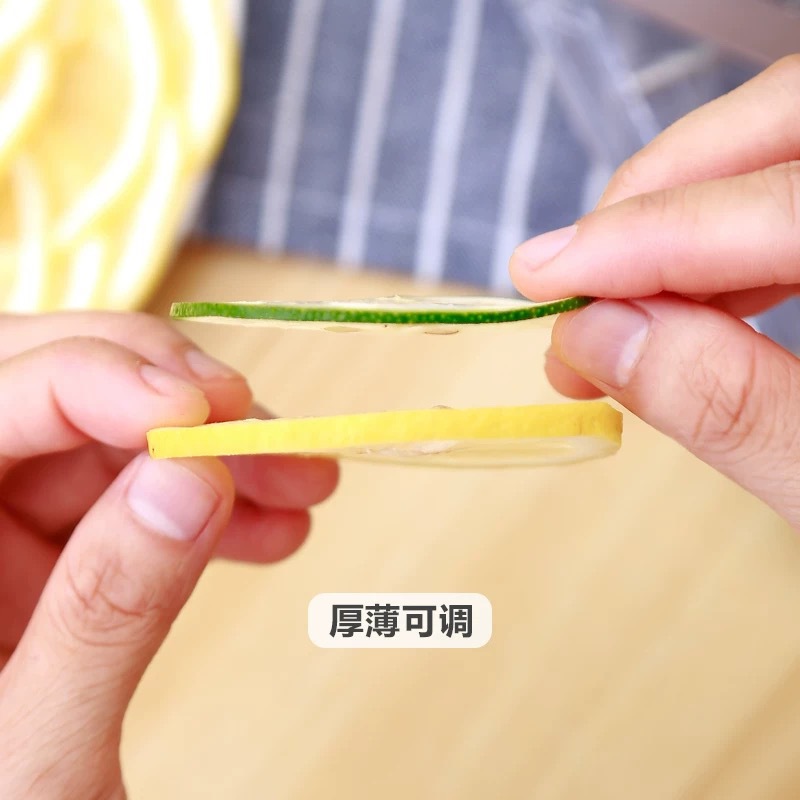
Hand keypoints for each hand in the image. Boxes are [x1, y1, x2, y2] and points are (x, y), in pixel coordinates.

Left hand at [0, 311, 337, 797]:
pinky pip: (143, 498)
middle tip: (261, 428)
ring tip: (303, 482)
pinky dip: (219, 504)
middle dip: (175, 402)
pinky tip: (278, 526)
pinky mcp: (65, 556)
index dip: (95, 382)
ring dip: (221, 454)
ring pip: (119, 441)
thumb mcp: (33, 755)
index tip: (203, 408)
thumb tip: (191, 479)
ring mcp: (7, 533)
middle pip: (55, 391)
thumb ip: (103, 612)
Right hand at [510, 56, 799, 527]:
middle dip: (657, 201)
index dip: (647, 238)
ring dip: (679, 223)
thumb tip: (599, 343)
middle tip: (576, 285)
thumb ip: (733, 408)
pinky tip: (689, 299)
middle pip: (791, 124)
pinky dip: (724, 241)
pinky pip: (797, 197)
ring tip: (617, 308)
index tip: (545, 277)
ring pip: (788, 151)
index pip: (790, 206)